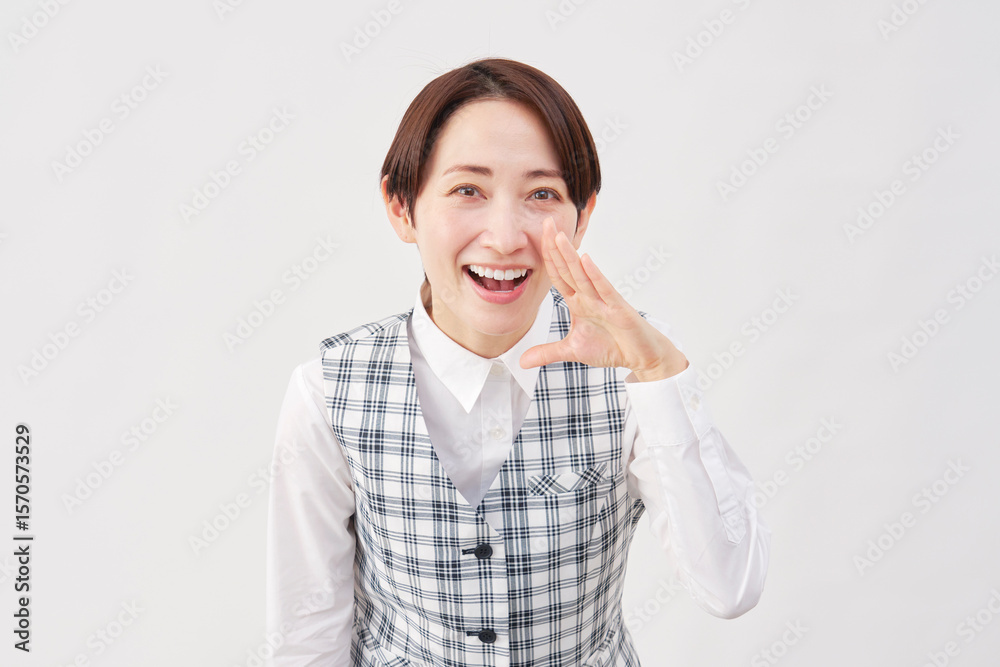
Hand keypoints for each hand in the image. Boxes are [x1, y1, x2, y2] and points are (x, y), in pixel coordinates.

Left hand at [519, 217, 688, 380]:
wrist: (641, 357)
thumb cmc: (612, 347)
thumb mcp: (572, 351)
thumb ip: (547, 353)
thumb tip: (522, 361)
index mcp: (578, 301)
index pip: (559, 275)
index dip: (547, 257)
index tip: (536, 236)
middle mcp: (590, 296)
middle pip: (569, 268)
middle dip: (556, 246)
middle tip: (546, 221)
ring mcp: (604, 301)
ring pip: (584, 275)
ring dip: (571, 256)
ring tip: (559, 235)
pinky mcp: (619, 309)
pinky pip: (605, 289)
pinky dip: (595, 275)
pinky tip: (586, 260)